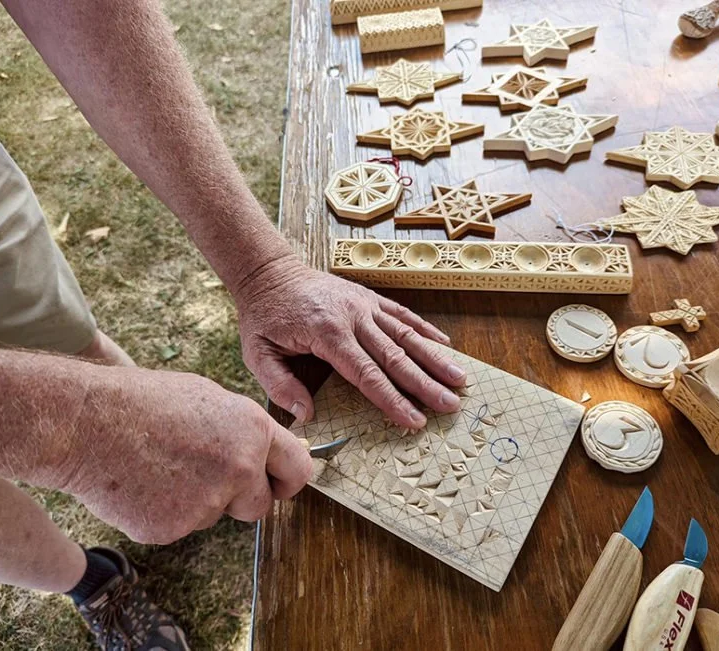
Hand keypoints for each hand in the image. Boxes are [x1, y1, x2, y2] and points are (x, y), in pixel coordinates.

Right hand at [59, 366, 311, 543]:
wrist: (88, 422)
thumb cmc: (145, 401)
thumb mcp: (210, 399)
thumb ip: (244, 431)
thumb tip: (263, 452)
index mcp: (253, 432)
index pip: (298, 470)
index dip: (286, 481)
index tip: (277, 485)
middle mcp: (239, 469)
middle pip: (259, 506)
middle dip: (241, 499)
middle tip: (208, 479)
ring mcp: (207, 502)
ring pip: (215, 515)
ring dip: (197, 501)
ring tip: (162, 466)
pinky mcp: (174, 528)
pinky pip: (181, 526)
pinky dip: (165, 513)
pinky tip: (143, 483)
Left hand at [234, 257, 466, 428]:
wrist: (269, 272)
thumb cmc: (263, 317)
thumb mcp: (257, 354)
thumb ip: (280, 385)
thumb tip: (306, 415)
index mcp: (327, 334)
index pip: (366, 375)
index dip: (392, 400)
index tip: (414, 421)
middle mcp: (353, 317)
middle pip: (395, 357)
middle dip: (425, 385)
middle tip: (450, 406)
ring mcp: (364, 305)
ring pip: (406, 335)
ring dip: (435, 359)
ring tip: (460, 378)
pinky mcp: (369, 298)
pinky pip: (402, 315)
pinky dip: (425, 330)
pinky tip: (446, 345)